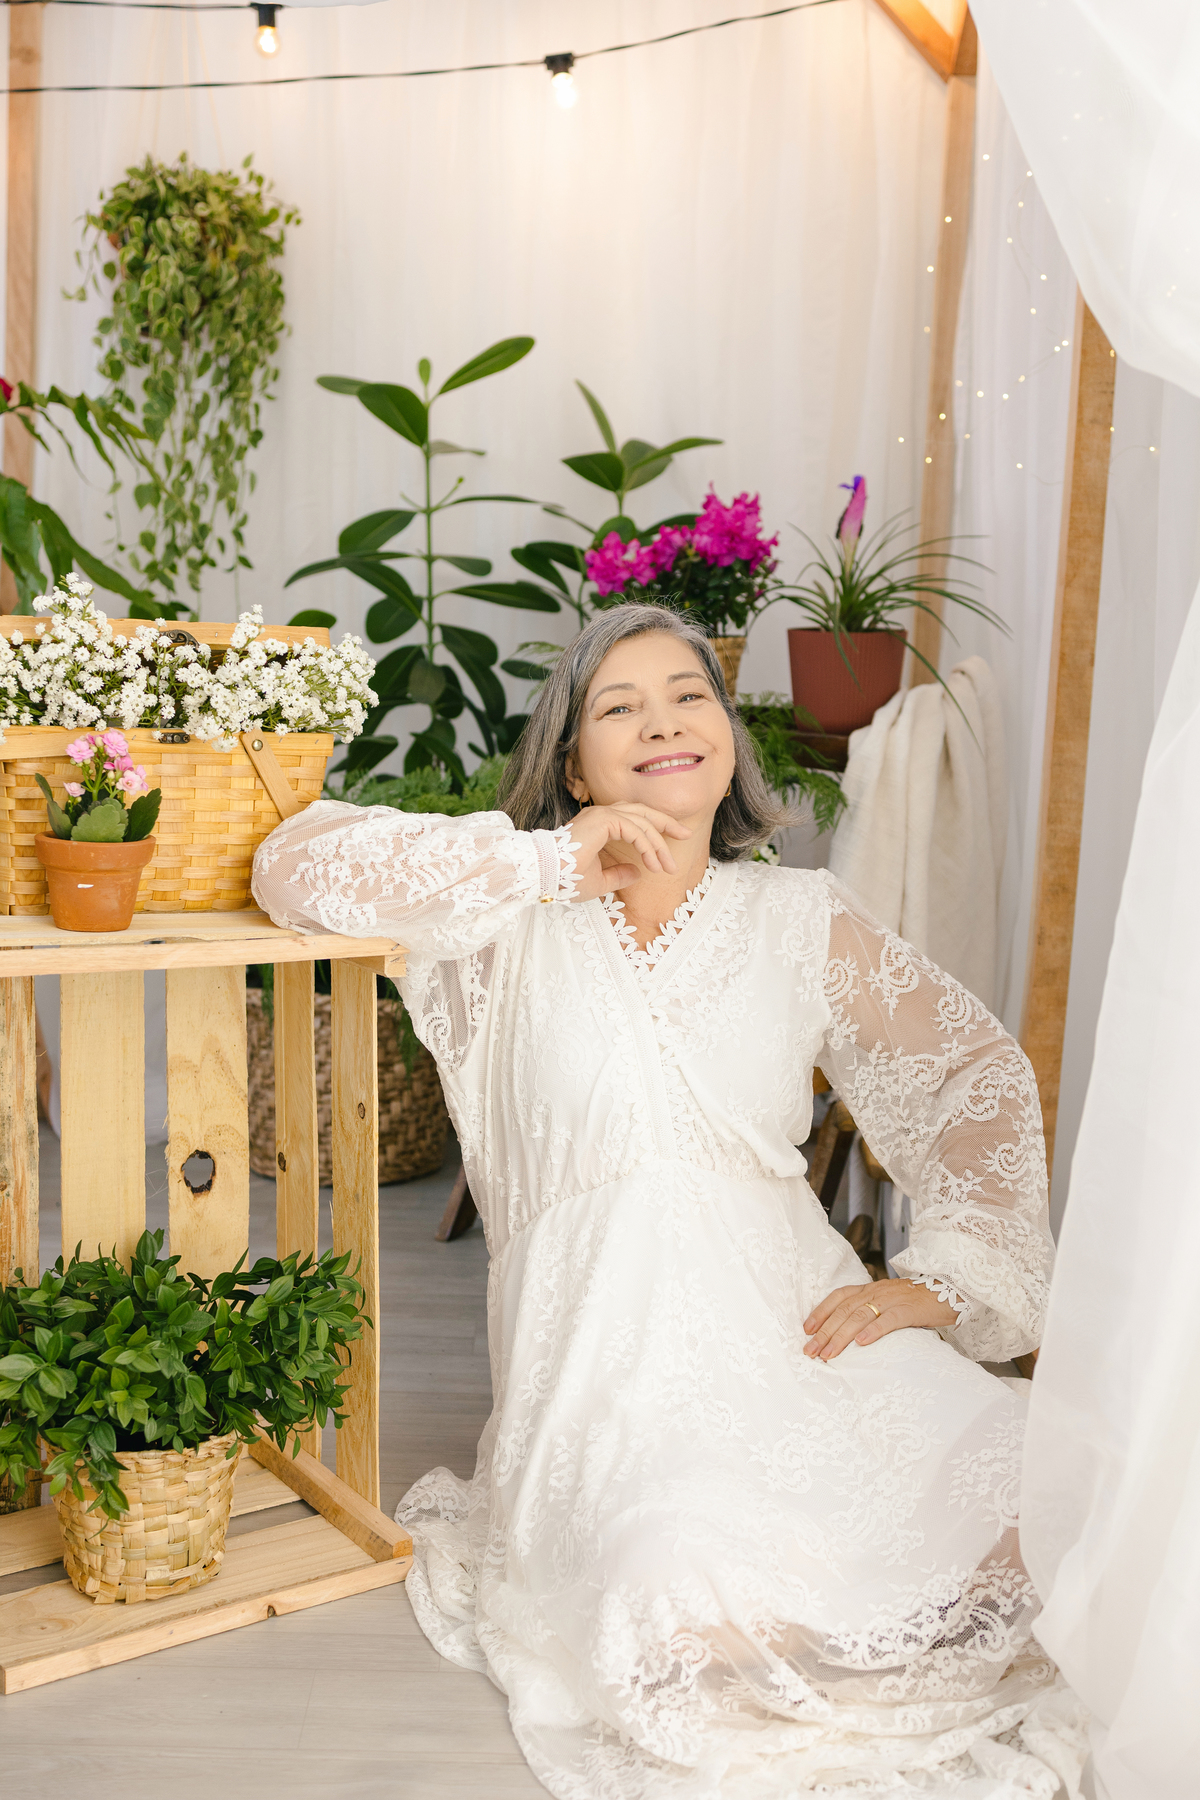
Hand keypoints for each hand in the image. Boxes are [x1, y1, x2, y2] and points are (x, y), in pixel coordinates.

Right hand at [567, 803, 690, 901]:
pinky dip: (647, 845)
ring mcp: (601, 814)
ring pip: (641, 821)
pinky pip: (634, 828)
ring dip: (658, 842)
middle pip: (642, 812)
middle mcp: (601, 814)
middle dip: (666, 823)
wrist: (545, 876)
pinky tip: (653, 863)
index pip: (634, 820)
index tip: (668, 855)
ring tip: (669, 864)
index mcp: (599, 824)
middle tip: (686, 834)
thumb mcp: (599, 881)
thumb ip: (619, 876)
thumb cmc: (565, 879)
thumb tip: (638, 873)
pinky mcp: (602, 820)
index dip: (655, 833)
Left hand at [802, 1278, 955, 1360]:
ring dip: (842, 1336)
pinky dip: (874, 1330)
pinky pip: (889, 1319)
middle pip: (844, 1310)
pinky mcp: (910, 1310)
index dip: (821, 1311)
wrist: (952, 1289)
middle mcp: (877, 1292)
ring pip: (861, 1316)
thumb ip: (872, 1312)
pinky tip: (862, 1343)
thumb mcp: (890, 1302)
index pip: (839, 1297)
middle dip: (825, 1332)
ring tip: (829, 1354)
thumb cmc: (918, 1301)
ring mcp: (893, 1300)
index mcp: (871, 1289)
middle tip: (810, 1351)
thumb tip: (851, 1334)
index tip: (806, 1329)